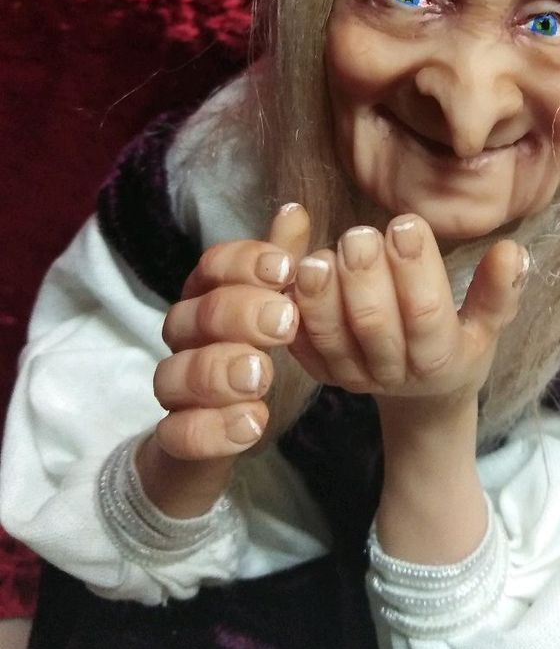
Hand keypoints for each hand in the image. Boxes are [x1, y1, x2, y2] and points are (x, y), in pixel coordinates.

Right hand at [151, 203, 310, 461]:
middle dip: (241, 314)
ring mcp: (176, 388)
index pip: (213, 266)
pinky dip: (213, 429)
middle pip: (198, 314)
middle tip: (284, 323)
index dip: (246, 264)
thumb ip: (282, 264)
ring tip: (263, 377)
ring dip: (220, 371)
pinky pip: (179, 433)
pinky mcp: (176, 439)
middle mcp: (185, 337)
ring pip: (177, 373)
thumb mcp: (274, 308)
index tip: (287, 269)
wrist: (216, 438)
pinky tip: (252, 423)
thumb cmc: (249, 356)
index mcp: (208, 297)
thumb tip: (294, 209)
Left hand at [288, 214, 527, 407]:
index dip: (416, 270)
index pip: (426, 314)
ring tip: (319, 256)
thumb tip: (513, 250)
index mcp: (441, 358)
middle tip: (359, 234)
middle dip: (364, 277)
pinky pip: (301, 344)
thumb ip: (499, 291)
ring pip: (331, 337)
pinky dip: (293, 309)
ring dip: (321, 296)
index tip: (407, 223)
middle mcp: (392, 371)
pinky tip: (289, 269)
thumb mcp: (488, 326)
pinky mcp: (321, 372)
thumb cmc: (458, 345)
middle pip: (374, 325)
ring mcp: (352, 375)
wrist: (421, 399)